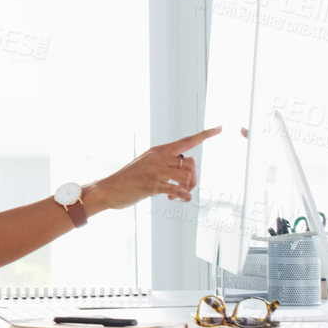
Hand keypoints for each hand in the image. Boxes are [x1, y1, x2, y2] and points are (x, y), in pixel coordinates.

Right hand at [89, 126, 219, 210]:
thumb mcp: (147, 164)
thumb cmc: (129, 179)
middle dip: (193, 180)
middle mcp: (157, 157)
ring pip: (186, 176)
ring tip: (177, 195)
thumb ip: (166, 162)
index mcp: (157, 151)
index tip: (219, 128)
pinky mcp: (152, 184)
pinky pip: (177, 190)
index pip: (186, 141)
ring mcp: (154, 170)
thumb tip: (189, 163)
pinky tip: (178, 199)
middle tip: (185, 190)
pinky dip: (183, 196)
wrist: (108, 189)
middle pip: (190, 164)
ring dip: (187, 189)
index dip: (204, 135)